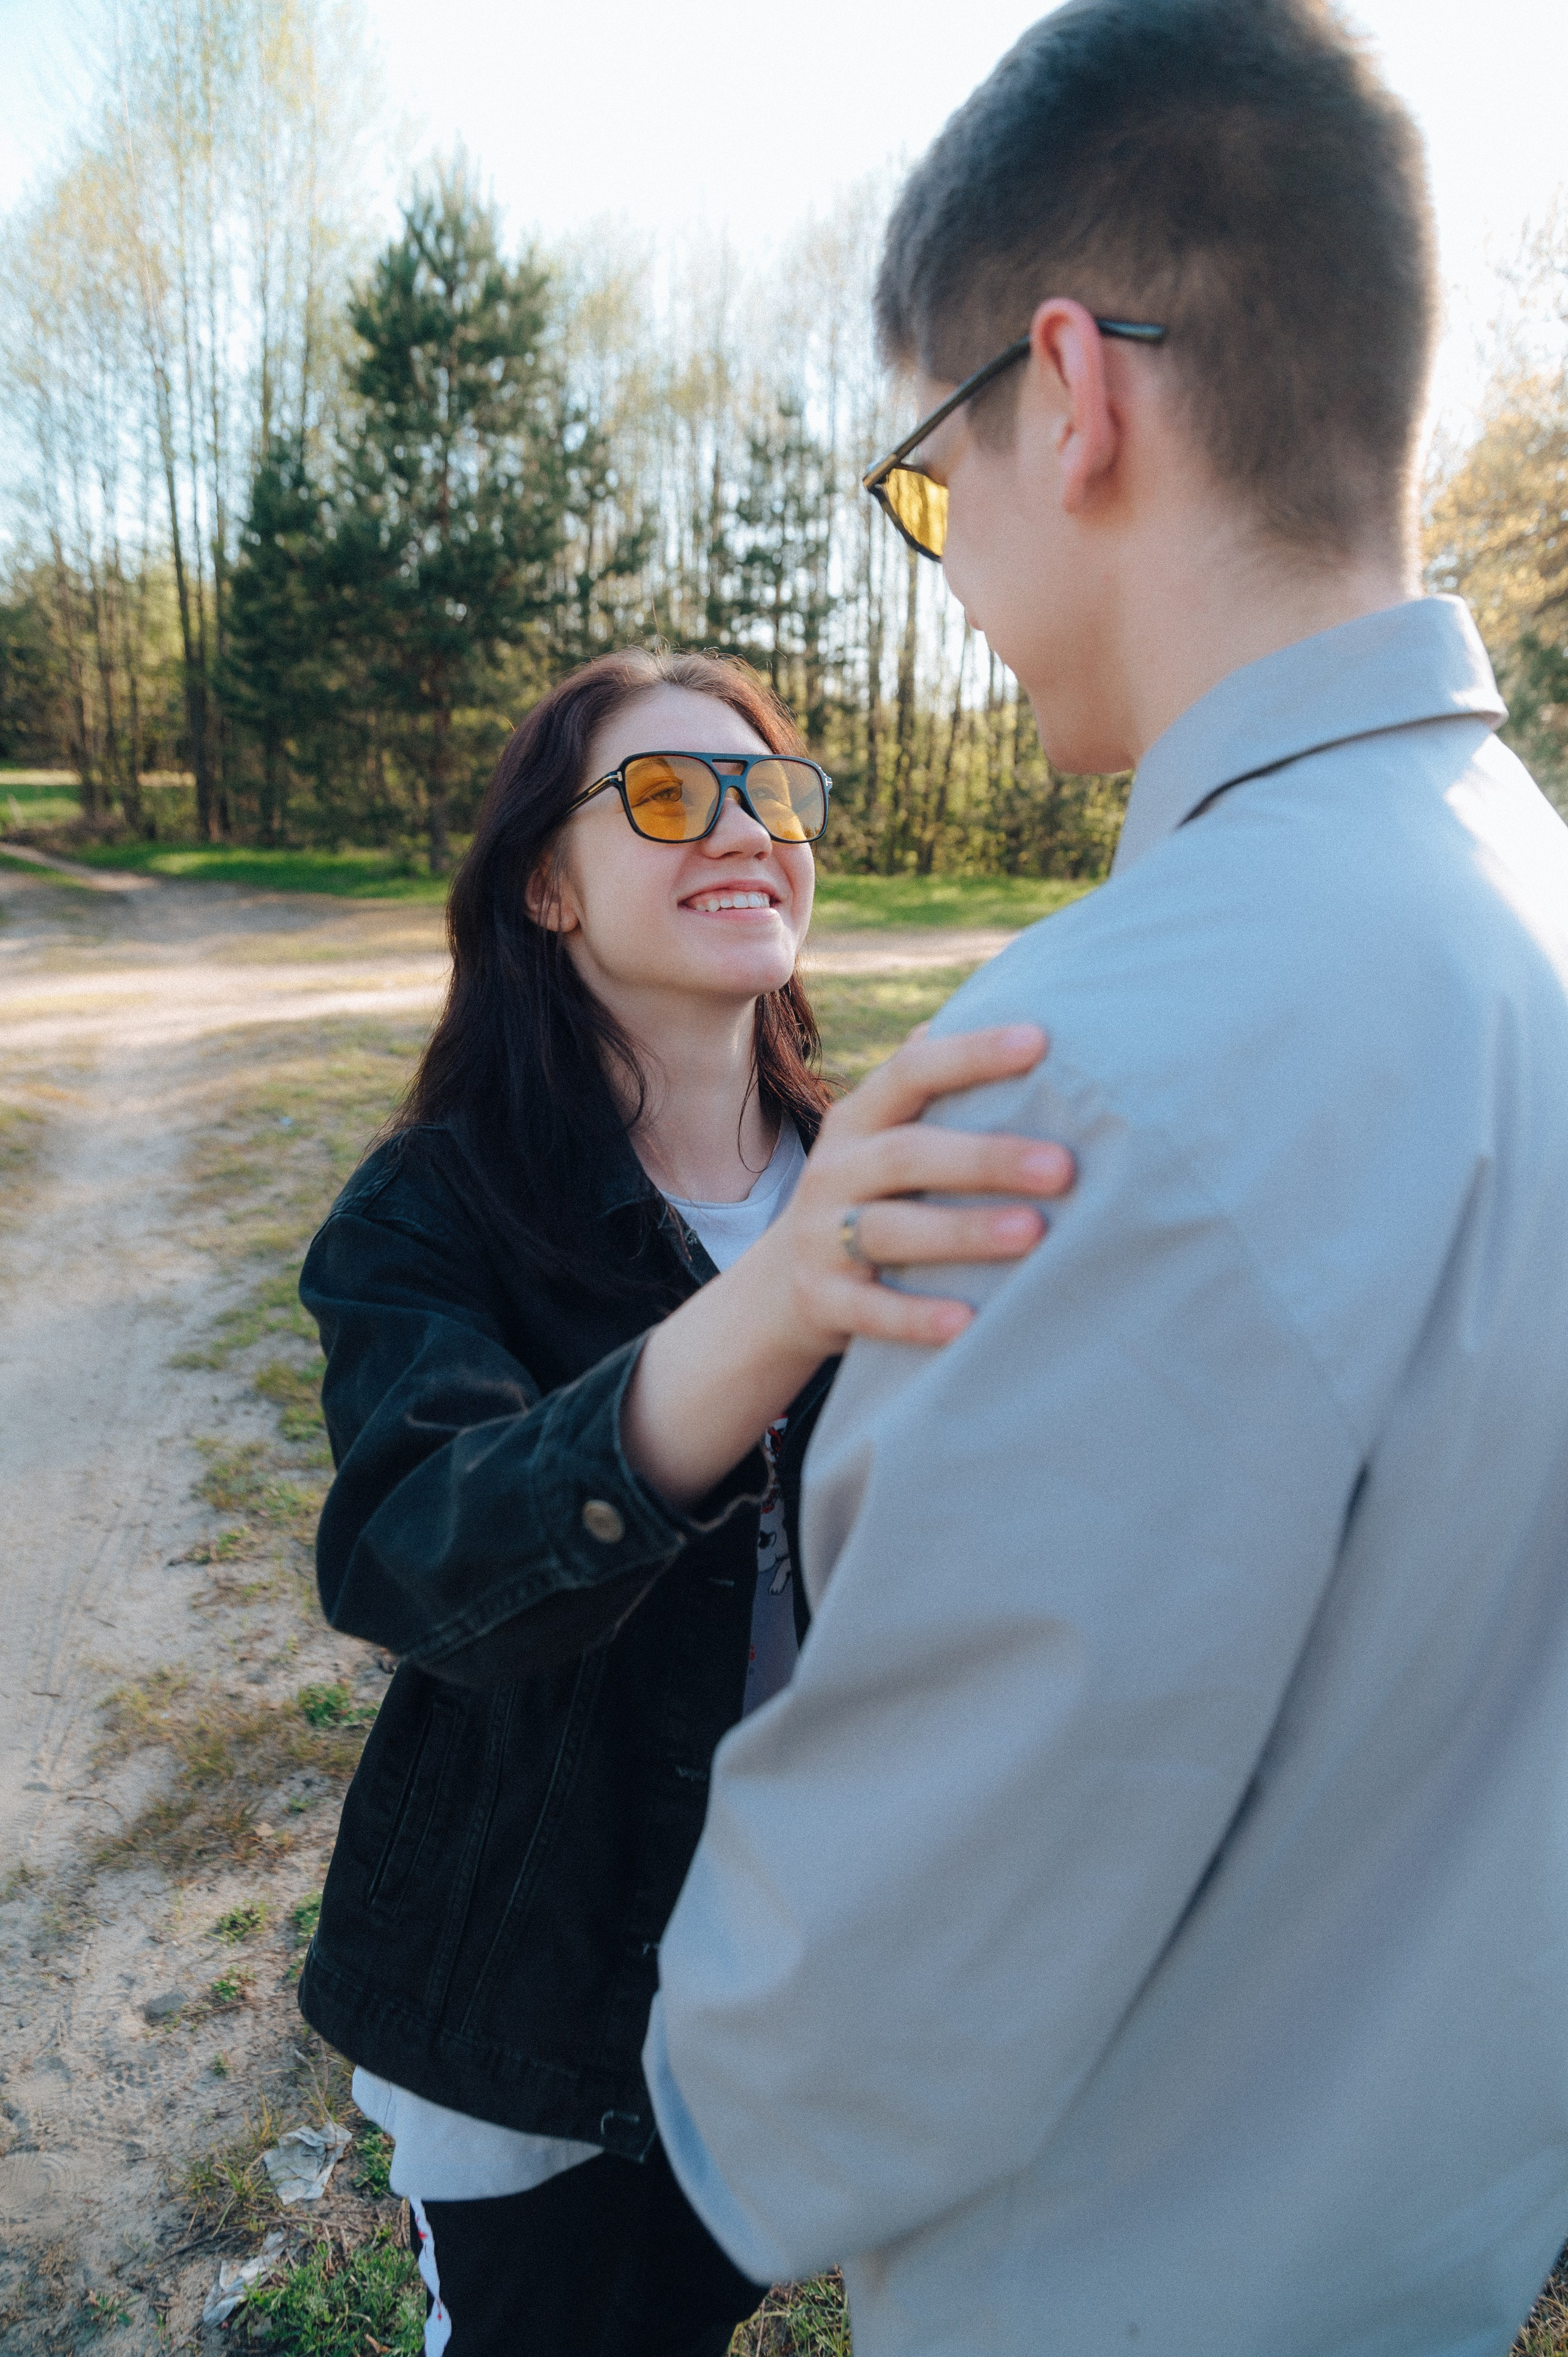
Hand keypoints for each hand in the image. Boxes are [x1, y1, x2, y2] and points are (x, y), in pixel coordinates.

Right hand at [622, 1022, 1072, 1508]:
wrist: (780, 1287)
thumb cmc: (871, 1194)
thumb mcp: (885, 1135)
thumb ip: (935, 1086)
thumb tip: (1019, 1005)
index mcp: (860, 1119)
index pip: (913, 1071)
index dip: (973, 1054)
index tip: (1042, 1042)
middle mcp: (835, 1169)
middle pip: (909, 1154)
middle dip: (988, 1157)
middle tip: (1064, 1167)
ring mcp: (821, 1235)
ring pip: (890, 1230)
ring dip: (964, 1232)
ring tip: (1034, 1233)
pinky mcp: (820, 1298)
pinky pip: (870, 1309)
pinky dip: (916, 1317)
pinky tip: (968, 1323)